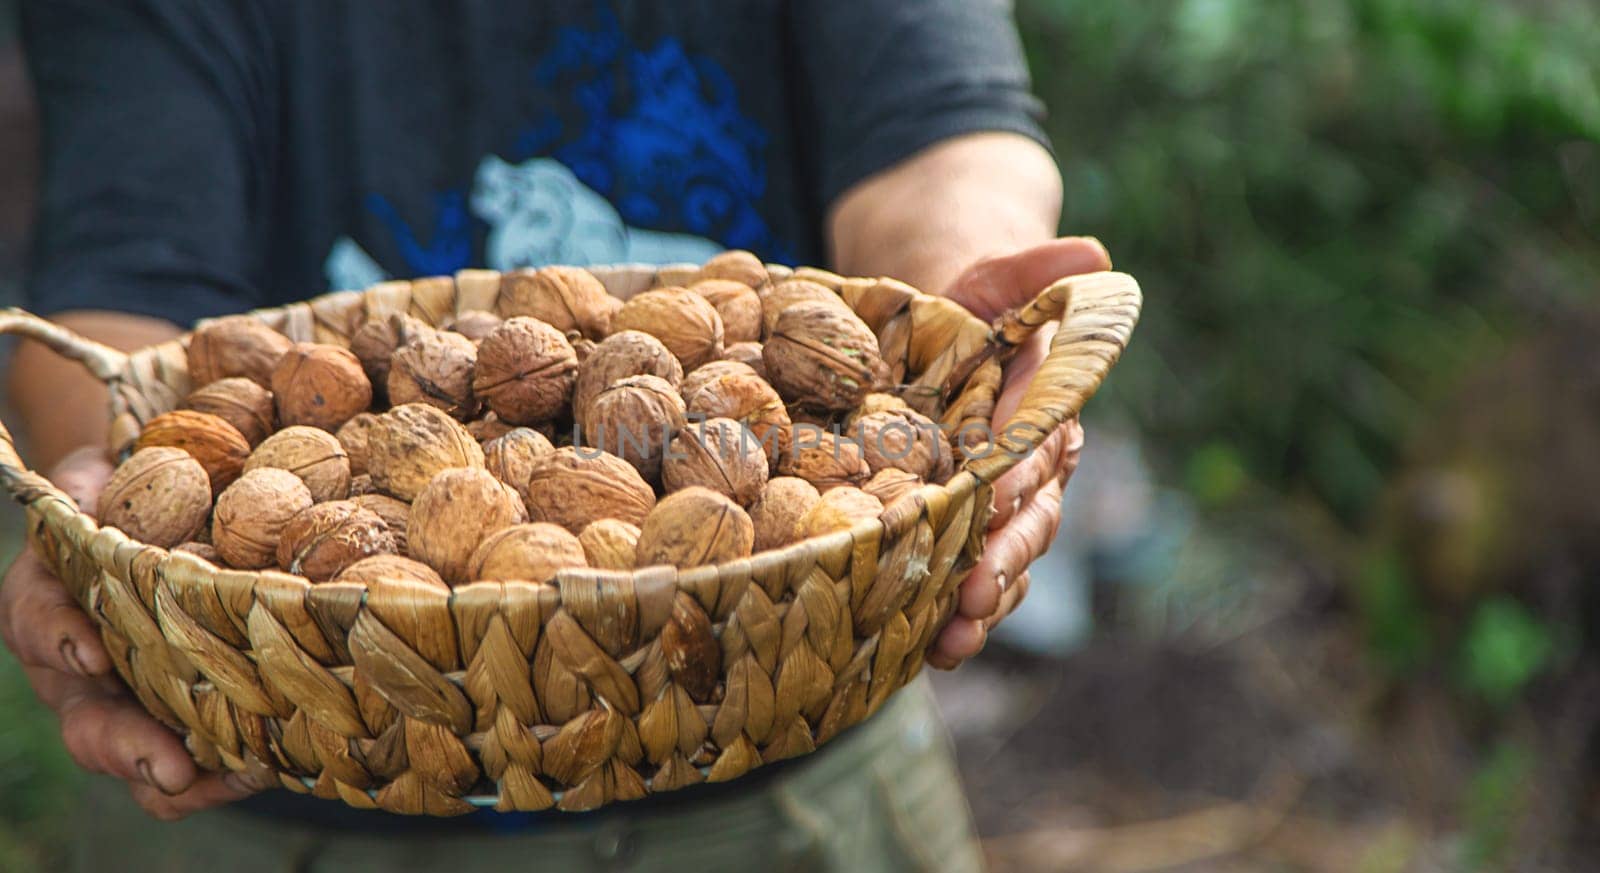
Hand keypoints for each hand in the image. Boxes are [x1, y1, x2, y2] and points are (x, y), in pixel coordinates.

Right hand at [0, 447, 260, 818]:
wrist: (158, 511)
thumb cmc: (127, 490)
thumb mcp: (102, 479)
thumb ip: (91, 488)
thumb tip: (98, 486)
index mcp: (52, 601)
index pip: (38, 623)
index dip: (59, 637)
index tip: (92, 650)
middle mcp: (82, 663)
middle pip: (85, 718)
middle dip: (122, 745)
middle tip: (165, 763)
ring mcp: (127, 695)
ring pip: (131, 752)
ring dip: (170, 775)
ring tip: (214, 780)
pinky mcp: (178, 712)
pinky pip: (187, 760)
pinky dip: (215, 774)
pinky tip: (258, 770)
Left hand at [929, 237, 1109, 667]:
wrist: (929, 345)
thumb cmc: (962, 311)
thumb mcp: (991, 277)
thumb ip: (1033, 271)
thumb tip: (1093, 258)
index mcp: (1045, 412)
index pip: (1041, 446)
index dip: (1022, 474)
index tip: (995, 495)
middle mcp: (1030, 470)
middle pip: (1029, 522)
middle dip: (1004, 560)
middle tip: (975, 593)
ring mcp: (997, 510)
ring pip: (1003, 564)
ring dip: (981, 607)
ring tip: (951, 641)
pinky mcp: (960, 535)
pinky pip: (964, 580)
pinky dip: (949, 618)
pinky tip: (927, 653)